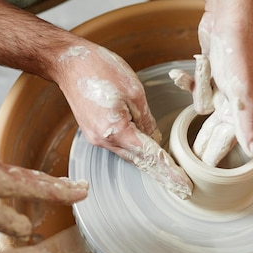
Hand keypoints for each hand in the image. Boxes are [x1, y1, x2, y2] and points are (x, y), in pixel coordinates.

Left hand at [0, 110, 88, 237]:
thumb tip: (25, 228)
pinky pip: (5, 174)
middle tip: (82, 188)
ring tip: (58, 185)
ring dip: (42, 182)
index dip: (61, 193)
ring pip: (20, 175)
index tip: (84, 194)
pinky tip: (15, 184)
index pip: (37, 186)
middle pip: (34, 178)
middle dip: (58, 185)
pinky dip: (21, 179)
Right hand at [52, 40, 192, 198]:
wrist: (68, 63)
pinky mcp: (94, 132)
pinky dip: (135, 151)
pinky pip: (119, 146)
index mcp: (116, 131)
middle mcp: (104, 140)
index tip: (184, 185)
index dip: (169, 171)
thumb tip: (154, 137)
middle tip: (182, 189)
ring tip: (169, 174)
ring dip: (148, 164)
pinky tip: (148, 155)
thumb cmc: (99, 69)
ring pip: (129, 155)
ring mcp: (96, 138)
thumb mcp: (134, 91)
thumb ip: (146, 118)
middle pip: (139, 162)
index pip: (150, 156)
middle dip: (161, 174)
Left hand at [189, 0, 252, 166]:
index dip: (216, 153)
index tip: (203, 171)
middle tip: (187, 158)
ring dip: (196, 94)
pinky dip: (189, 80)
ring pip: (203, 105)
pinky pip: (197, 86)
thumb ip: (247, 124)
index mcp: (247, 108)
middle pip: (214, 127)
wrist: (228, 17)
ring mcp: (223, 87)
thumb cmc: (240, 52)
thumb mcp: (243, 92)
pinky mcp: (212, 74)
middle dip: (201, 139)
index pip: (230, 139)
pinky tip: (179, 75)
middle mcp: (236, 100)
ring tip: (197, 80)